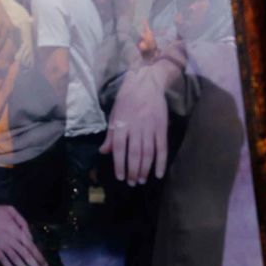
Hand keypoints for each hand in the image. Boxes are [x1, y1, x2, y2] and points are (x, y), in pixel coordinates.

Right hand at [0, 198, 47, 265]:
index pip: (31, 247)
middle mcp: (11, 240)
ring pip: (16, 261)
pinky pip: (4, 261)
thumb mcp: (13, 211)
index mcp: (17, 231)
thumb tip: (29, 237)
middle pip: (26, 256)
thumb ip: (23, 223)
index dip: (39, 257)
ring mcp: (2, 246)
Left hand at [100, 65, 169, 185]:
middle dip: (133, 171)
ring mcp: (150, 128)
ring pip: (148, 153)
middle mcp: (136, 128)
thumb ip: (110, 135)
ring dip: (145, 169)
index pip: (119, 148)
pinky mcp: (162, 128)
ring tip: (142, 180)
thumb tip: (103, 152)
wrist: (147, 82)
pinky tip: (159, 173)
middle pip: (135, 154)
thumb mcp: (114, 114)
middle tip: (132, 183)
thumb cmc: (127, 99)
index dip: (119, 164)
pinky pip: (162, 147)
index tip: (120, 177)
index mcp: (122, 124)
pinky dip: (161, 162)